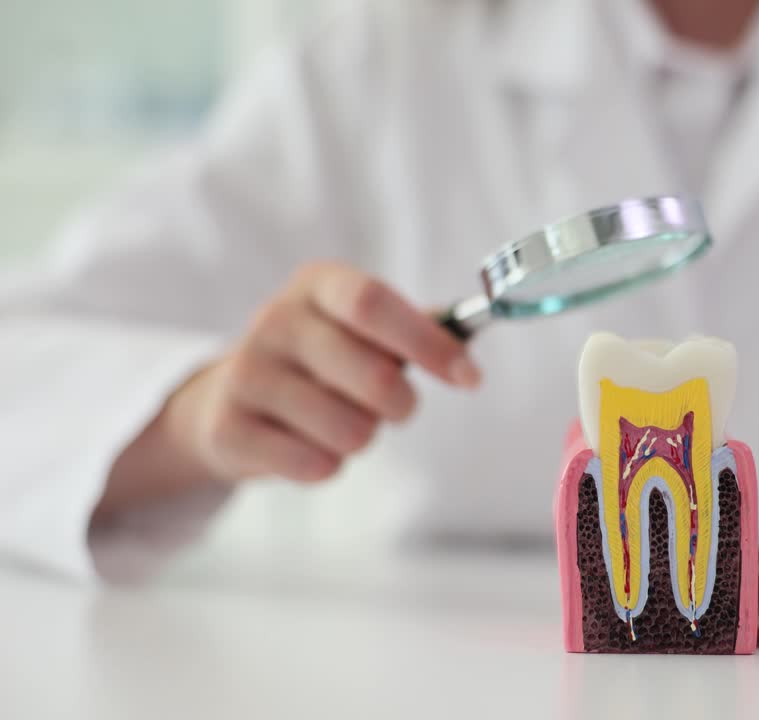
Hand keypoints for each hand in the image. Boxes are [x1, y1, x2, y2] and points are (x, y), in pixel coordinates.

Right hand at [101, 262, 479, 515]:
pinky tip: (306, 444)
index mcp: (318, 285)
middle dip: (403, 405)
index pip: (374, 304)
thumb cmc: (324, 360)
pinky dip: (327, 464)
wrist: (230, 398)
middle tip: (398, 407)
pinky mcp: (226, 430)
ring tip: (341, 422)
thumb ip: (420, 330)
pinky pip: (313, 464)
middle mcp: (276, 320)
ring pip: (349, 430)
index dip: (429, 343)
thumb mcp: (364, 329)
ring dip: (362, 437)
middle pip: (374, 375)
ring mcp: (245, 374)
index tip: (470, 378)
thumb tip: (470, 346)